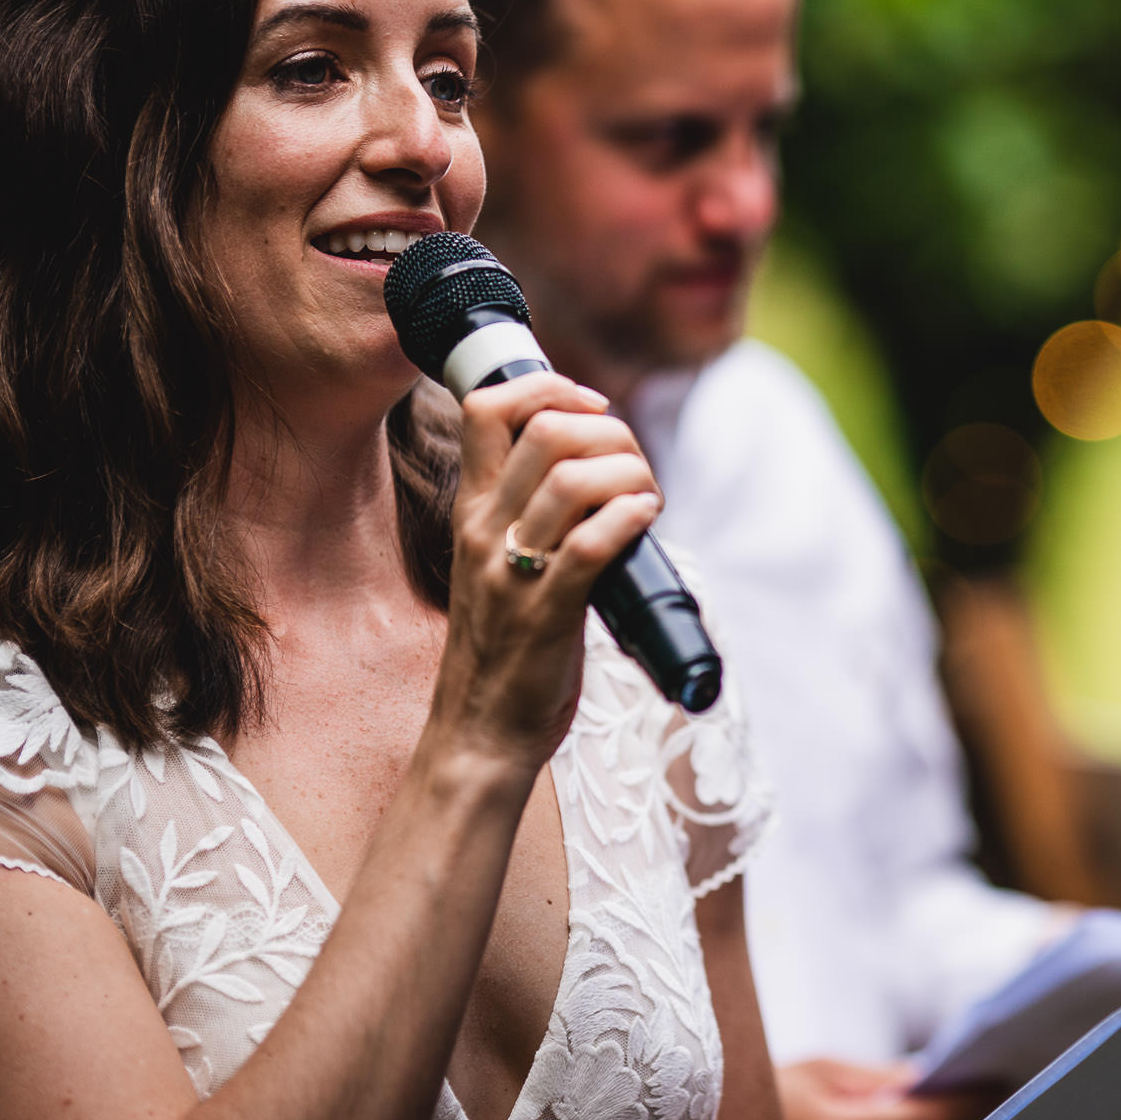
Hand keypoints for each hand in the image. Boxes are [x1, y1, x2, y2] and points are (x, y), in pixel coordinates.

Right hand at [426, 372, 658, 777]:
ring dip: (631, 474)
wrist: (480, 733)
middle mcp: (485, 532)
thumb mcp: (496, 562)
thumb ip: (528, 512)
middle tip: (633, 464)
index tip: (591, 405)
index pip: (486, 407)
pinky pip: (593, 542)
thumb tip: (590, 465)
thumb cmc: (502, 647)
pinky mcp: (548, 613)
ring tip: (647, 496)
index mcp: (472, 512)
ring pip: (575, 480)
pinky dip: (632, 517)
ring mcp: (513, 572)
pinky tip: (648, 520)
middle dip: (608, 430)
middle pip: (545, 431)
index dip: (546, 386)